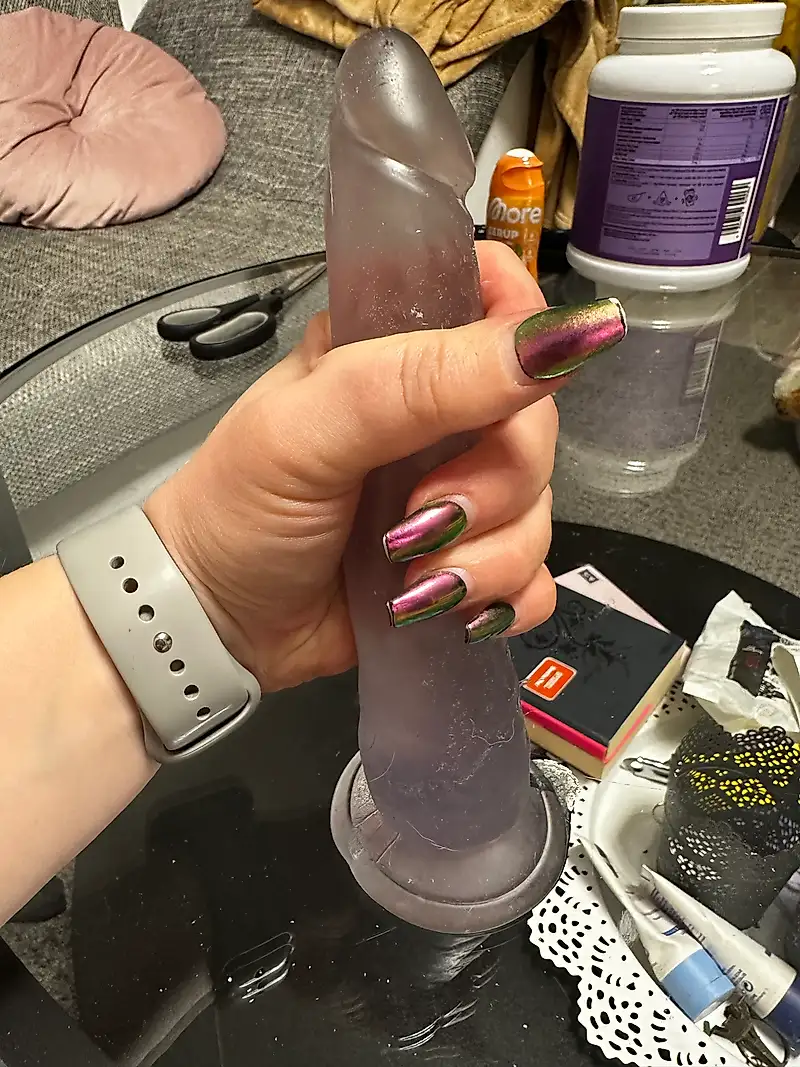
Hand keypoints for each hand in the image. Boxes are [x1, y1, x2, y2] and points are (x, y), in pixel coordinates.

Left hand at [145, 244, 623, 690]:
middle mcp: (438, 415)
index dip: (523, 336)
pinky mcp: (466, 562)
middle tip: (419, 520)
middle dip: (494, 486)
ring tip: (414, 583)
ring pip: (539, 508)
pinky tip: (453, 614)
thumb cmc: (240, 510)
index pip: (498, 299)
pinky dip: (505, 600)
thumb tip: (557, 340)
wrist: (214, 625)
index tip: (506, 392)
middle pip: (533, 421)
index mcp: (395, 350)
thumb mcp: (309, 429)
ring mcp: (457, 491)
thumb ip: (420, 380)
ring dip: (489, 558)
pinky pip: (533, 576)